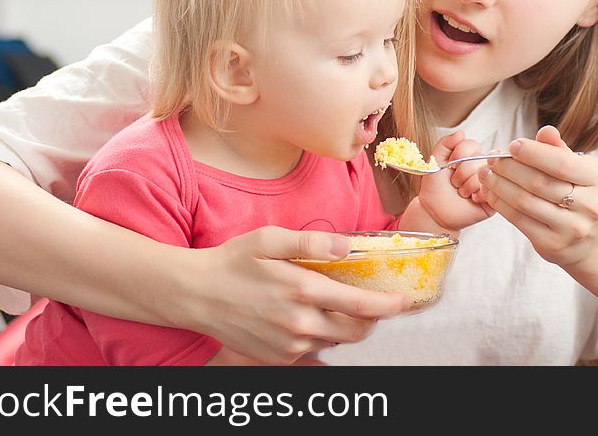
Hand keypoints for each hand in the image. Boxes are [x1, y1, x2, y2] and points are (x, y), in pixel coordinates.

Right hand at [181, 226, 410, 364]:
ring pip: (334, 342)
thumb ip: (311, 243)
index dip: (388, 305)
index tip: (404, 301)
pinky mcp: (278, 359)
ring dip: (343, 326)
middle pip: (355, 331)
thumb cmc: (232, 262)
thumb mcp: (270, 239)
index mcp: (303, 291)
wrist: (194, 295)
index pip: (361, 306)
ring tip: (331, 303)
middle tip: (371, 300)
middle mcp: (300, 325)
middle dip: (369, 318)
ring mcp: (289, 346)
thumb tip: (347, 246)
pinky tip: (303, 315)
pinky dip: (317, 335)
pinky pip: (311, 350)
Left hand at [418, 131, 493, 231]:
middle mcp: (482, 166)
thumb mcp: (435, 161)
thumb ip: (444, 144)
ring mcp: (489, 181)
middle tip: (454, 183)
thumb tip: (461, 132)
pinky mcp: (493, 198)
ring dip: (466, 186)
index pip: (472, 144)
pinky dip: (476, 196)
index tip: (449, 166)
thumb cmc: (435, 187)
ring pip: (483, 175)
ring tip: (461, 192)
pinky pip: (490, 191)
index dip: (458, 155)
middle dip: (460, 174)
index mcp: (470, 155)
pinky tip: (471, 199)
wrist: (434, 210)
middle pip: (477, 159)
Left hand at [478, 125, 597, 266]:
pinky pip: (518, 219)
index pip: (561, 162)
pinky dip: (499, 203)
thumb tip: (546, 130)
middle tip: (491, 158)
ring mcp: (571, 227)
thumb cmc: (576, 193)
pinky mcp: (552, 244)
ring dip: (499, 184)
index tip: (512, 145)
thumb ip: (557, 149)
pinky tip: (490, 192)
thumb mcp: (575, 168)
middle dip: (509, 167)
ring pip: (525, 201)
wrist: (588, 237)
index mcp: (597, 177)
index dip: (533, 153)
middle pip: (539, 182)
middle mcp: (589, 204)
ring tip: (485, 173)